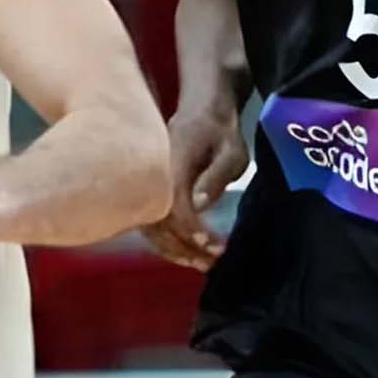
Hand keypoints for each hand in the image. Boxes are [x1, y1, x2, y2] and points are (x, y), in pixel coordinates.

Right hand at [144, 101, 248, 270]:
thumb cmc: (220, 132)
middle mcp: (152, 174)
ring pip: (150, 225)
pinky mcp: (148, 192)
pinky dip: (166, 243)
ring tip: (202, 264)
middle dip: (184, 246)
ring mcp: (146, 183)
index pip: (172, 199)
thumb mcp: (231, 150)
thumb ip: (216, 176)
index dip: (189, 225)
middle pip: (157, 218)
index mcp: (172, 159)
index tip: (211, 242)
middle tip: (212, 261)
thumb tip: (199, 205)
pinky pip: (150, 222)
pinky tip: (186, 254)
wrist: (200, 112)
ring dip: (174, 250)